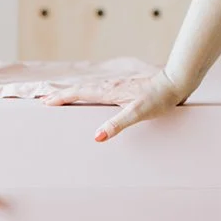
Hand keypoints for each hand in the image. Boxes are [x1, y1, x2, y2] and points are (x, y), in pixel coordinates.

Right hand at [41, 67, 189, 140]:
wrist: (175, 83)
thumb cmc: (159, 98)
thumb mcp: (138, 114)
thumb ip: (117, 124)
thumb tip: (97, 137)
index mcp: (109, 91)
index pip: (79, 93)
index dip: (62, 98)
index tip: (45, 102)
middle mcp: (110, 85)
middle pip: (80, 88)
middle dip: (62, 94)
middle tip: (45, 99)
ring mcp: (117, 84)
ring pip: (89, 87)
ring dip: (73, 91)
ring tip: (62, 96)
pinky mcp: (125, 85)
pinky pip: (99, 88)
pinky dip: (88, 90)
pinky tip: (91, 94)